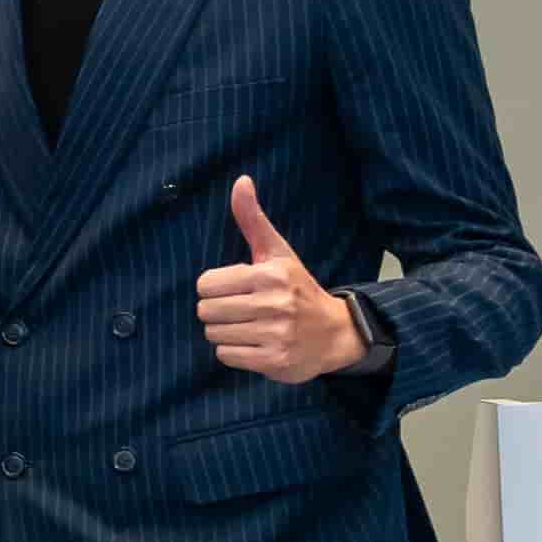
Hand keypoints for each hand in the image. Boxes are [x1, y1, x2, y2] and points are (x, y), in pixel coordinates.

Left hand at [194, 173, 367, 383]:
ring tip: (250, 327)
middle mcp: (274, 304)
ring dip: (226, 332)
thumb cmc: (297, 289)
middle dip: (218, 311)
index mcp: (270, 274)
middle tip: (242, 310)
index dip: (214, 288)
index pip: (205, 284)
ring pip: (214, 334)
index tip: (235, 289)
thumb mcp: (278, 253)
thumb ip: (253, 220)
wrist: (336, 333)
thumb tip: (240, 181)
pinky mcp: (275, 360)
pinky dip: (235, 352)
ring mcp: (276, 334)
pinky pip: (226, 356)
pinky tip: (255, 344)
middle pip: (206, 311)